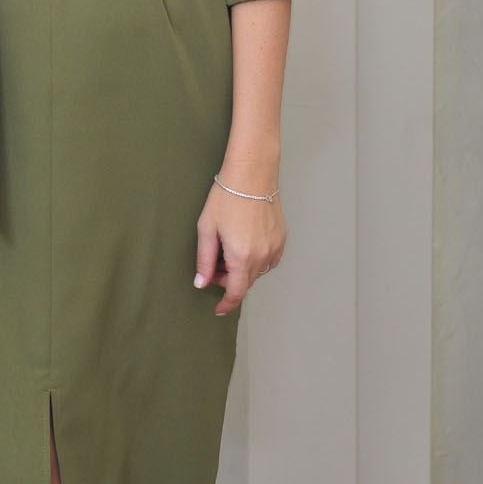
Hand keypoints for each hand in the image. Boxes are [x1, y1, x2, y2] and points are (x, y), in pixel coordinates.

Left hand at [194, 181, 285, 316]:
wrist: (252, 174)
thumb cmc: (227, 197)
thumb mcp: (207, 229)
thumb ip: (204, 260)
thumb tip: (201, 282)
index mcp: (242, 256)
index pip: (235, 292)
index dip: (226, 304)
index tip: (219, 309)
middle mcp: (262, 256)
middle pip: (245, 283)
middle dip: (228, 280)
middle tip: (214, 264)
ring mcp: (275, 248)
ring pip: (257, 272)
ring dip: (241, 269)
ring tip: (227, 249)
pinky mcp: (281, 239)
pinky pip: (268, 260)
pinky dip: (254, 259)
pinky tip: (243, 243)